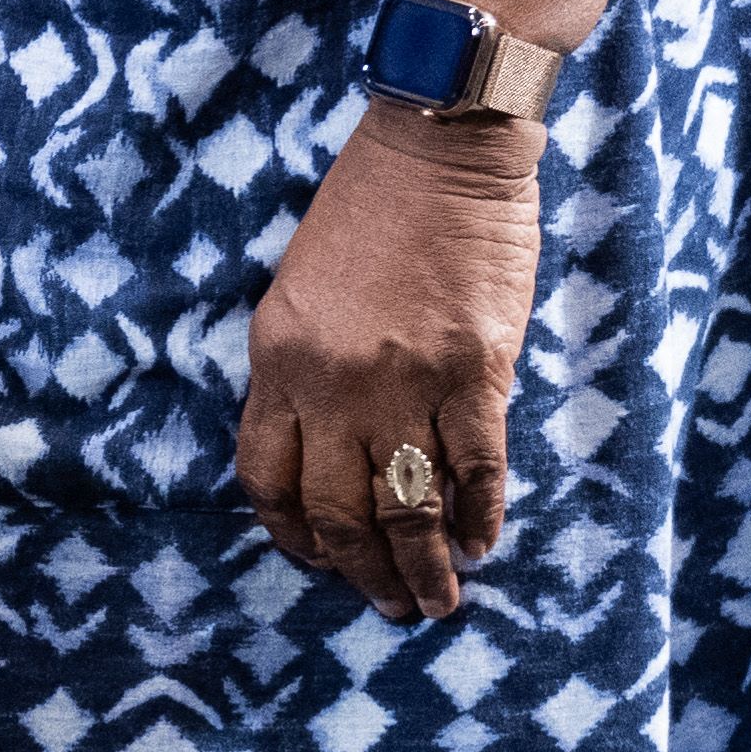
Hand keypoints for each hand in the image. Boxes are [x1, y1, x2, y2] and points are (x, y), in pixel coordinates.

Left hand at [240, 110, 540, 622]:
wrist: (440, 143)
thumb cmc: (370, 210)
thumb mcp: (300, 291)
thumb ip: (304, 372)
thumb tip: (329, 455)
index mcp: (277, 360)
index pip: (267, 479)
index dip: (293, 536)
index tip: (319, 561)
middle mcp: (331, 381)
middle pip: (337, 512)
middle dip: (363, 575)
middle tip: (390, 608)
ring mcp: (403, 380)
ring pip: (406, 509)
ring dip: (424, 568)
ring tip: (439, 602)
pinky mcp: (474, 370)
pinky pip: (475, 469)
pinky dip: (480, 517)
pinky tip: (483, 542)